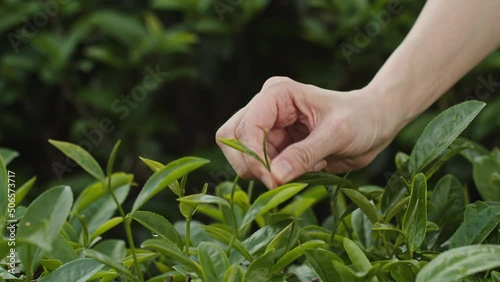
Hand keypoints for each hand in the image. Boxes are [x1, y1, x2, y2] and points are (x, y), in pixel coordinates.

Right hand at [216, 77, 402, 187]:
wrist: (375, 123)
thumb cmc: (361, 118)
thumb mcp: (337, 135)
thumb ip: (305, 155)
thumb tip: (275, 176)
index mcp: (278, 94)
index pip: (247, 126)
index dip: (255, 155)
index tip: (275, 179)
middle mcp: (266, 107)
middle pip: (233, 139)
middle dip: (252, 164)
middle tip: (280, 180)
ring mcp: (268, 126)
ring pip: (240, 155)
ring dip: (264, 171)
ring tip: (301, 169)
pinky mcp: (274, 144)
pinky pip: (260, 166)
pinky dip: (277, 175)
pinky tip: (307, 168)